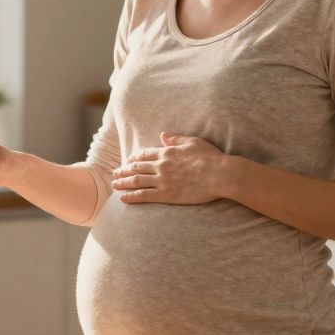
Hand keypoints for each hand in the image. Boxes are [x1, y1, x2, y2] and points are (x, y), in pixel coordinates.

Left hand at [111, 132, 229, 204]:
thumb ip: (176, 139)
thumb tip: (163, 135)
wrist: (220, 174)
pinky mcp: (166, 194)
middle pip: (136, 167)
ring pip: (136, 181)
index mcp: (167, 152)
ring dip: (123, 183)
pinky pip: (143, 196)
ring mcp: (162, 180)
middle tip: (114, 173)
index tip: (128, 161)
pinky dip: (131, 197)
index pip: (145, 154)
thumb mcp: (193, 142)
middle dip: (124, 170)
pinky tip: (122, 198)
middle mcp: (161, 165)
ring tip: (114, 184)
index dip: (134, 158)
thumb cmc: (211, 157)